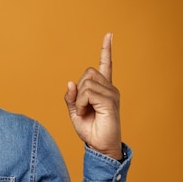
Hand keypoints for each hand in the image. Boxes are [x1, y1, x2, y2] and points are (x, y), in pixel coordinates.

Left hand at [64, 33, 122, 159]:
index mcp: (103, 89)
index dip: (106, 50)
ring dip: (79, 98)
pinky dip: (81, 103)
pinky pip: (88, 93)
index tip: (109, 34)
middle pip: (88, 73)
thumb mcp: (75, 112)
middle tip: (82, 106)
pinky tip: (86, 112)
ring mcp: (112, 94)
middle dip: (78, 89)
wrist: (100, 146)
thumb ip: (71, 97)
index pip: (106, 65)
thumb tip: (70, 82)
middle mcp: (110, 88)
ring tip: (85, 111)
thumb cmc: (90, 129)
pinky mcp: (110, 101)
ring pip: (86, 83)